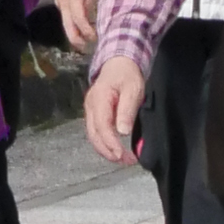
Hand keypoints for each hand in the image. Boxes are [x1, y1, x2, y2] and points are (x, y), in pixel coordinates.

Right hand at [54, 0, 103, 52]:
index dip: (86, 31)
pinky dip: (73, 25)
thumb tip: (93, 18)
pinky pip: (66, 18)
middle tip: (87, 48)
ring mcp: (60, 4)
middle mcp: (64, 3)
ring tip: (87, 40)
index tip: (95, 38)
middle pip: (68, 28)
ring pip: (66, 25)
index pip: (79, 20)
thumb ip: (92, 4)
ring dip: (76, 34)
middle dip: (77, 41)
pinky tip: (83, 28)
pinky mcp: (60, 3)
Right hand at [83, 50, 147, 165]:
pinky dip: (105, 143)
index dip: (110, 143)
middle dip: (108, 151)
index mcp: (99, 99)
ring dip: (106, 150)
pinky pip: (96, 132)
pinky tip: (116, 149)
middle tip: (125, 161)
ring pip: (93, 135)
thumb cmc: (127, 75)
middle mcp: (91, 106)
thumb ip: (127, 110)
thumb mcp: (132, 89)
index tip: (121, 154)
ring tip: (123, 159)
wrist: (119, 62)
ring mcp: (91, 110)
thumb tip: (122, 132)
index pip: (102, 126)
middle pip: (94, 134)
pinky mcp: (94, 113)